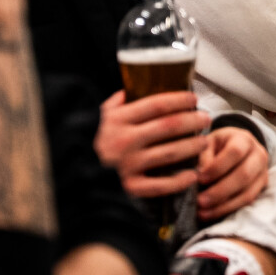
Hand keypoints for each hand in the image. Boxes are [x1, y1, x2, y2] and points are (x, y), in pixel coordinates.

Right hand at [95, 90, 209, 197]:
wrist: (70, 173)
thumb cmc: (88, 141)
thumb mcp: (99, 116)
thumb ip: (116, 102)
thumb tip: (134, 87)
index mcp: (117, 120)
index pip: (156, 104)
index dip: (179, 100)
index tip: (193, 98)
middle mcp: (124, 140)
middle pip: (168, 126)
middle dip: (192, 120)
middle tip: (206, 118)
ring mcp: (128, 165)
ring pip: (169, 153)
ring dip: (192, 146)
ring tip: (204, 142)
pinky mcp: (129, 187)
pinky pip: (160, 185)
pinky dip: (179, 181)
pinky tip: (192, 175)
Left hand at [196, 127, 269, 219]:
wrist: (237, 148)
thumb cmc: (219, 145)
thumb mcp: (209, 143)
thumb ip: (204, 156)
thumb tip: (199, 176)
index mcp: (244, 139)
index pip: (235, 152)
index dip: (218, 167)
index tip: (200, 178)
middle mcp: (258, 155)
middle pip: (244, 175)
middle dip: (220, 191)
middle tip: (200, 201)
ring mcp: (263, 173)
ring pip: (247, 193)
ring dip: (223, 205)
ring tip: (203, 212)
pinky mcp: (261, 187)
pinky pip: (247, 202)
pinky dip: (228, 209)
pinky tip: (211, 213)